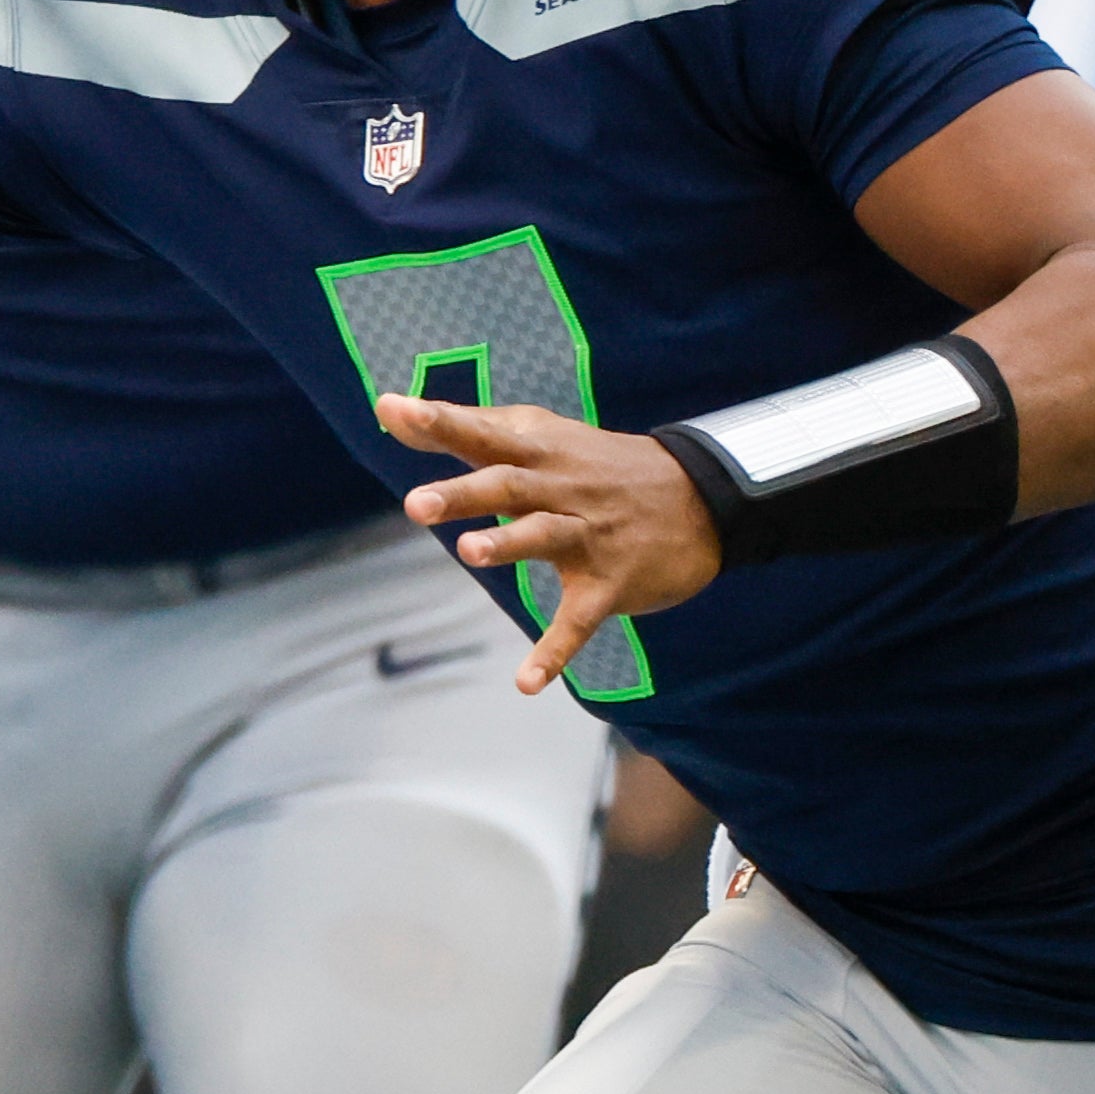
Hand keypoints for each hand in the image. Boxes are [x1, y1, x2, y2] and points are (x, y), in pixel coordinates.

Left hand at [378, 392, 722, 694]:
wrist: (701, 499)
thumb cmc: (600, 467)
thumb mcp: (545, 436)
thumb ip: (472, 428)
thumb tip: (393, 410)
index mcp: (540, 451)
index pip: (484, 432)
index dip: (440, 422)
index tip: (394, 410)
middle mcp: (561, 489)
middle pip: (508, 485)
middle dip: (463, 493)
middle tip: (416, 504)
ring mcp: (587, 537)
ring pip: (544, 536)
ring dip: (507, 544)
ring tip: (469, 552)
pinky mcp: (609, 584)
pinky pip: (578, 621)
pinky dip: (555, 652)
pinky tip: (526, 683)